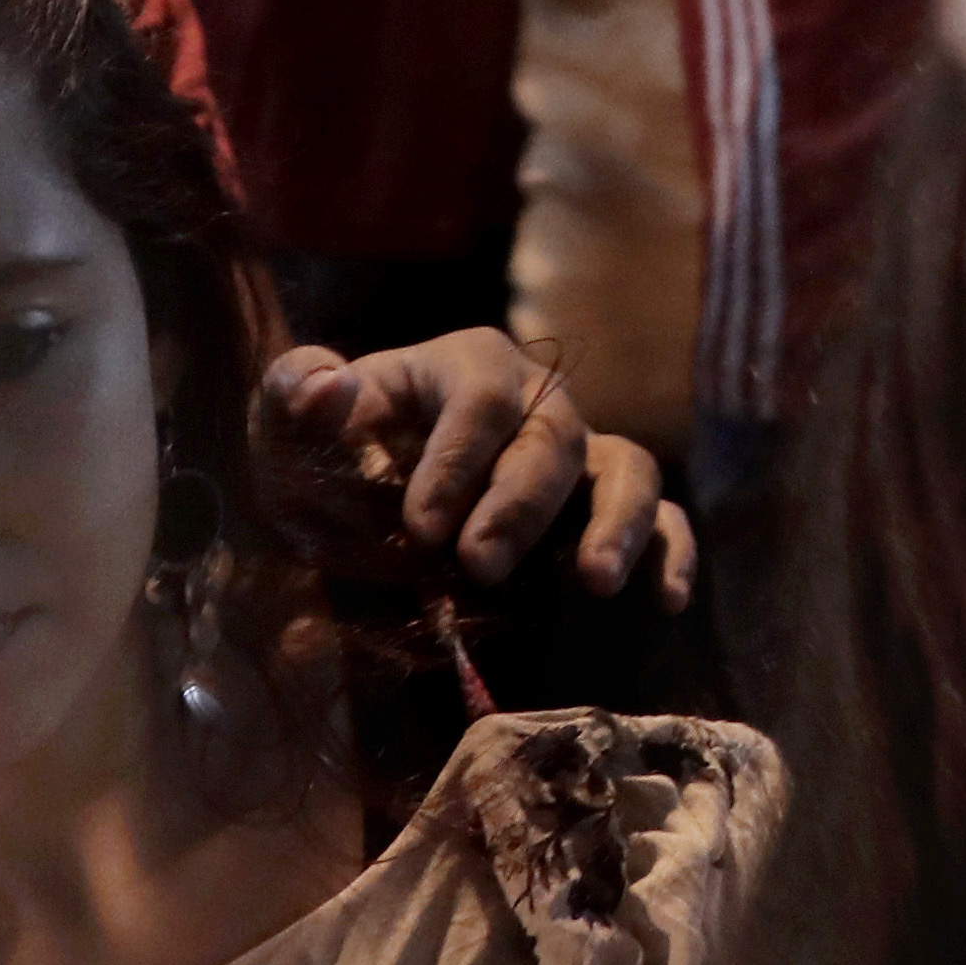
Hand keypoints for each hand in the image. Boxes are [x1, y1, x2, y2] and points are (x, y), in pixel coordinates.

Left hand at [267, 330, 697, 605]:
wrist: (360, 502)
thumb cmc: (331, 460)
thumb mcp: (293, 430)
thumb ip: (294, 396)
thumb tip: (329, 388)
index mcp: (468, 365)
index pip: (482, 398)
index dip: (458, 460)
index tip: (421, 527)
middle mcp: (539, 398)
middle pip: (555, 434)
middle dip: (522, 503)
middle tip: (480, 566)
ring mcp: (582, 452)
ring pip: (629, 466)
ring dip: (618, 522)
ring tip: (595, 582)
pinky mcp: (606, 506)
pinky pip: (666, 515)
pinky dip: (672, 551)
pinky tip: (663, 600)